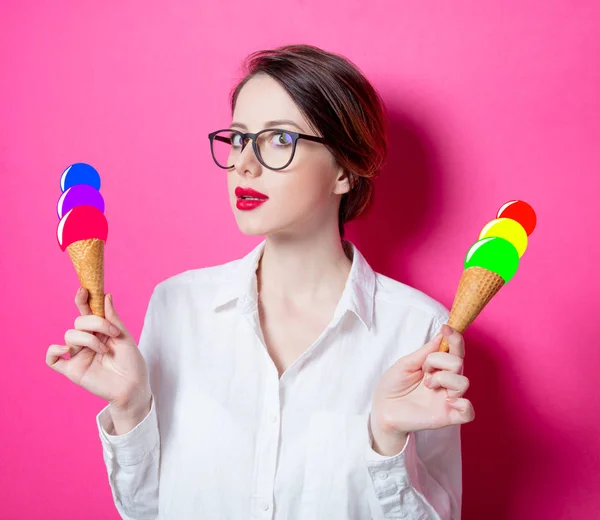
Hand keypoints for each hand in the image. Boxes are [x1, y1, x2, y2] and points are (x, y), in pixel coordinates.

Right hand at [46, 288, 151, 412]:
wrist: (134, 386)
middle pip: (78, 322)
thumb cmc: (132, 362)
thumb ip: (112, 318)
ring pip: (70, 336)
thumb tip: (106, 295)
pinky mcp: (72, 370)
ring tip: (104, 351)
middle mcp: (87, 341)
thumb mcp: (125, 337)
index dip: (83, 300)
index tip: (84, 289)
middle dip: (95, 323)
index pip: (87, 312)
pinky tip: (67, 350)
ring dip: (88, 339)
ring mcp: (78, 355)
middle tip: (113, 334)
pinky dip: (54, 351)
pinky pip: (52, 359)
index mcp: (100, 331)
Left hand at [369, 325, 474, 454]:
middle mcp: (445, 381)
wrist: (381, 410)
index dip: (454, 338)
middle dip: (439, 360)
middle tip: (424, 370)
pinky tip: (447, 401)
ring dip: (444, 379)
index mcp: (437, 367)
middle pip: (458, 362)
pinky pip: (468, 411)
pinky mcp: (448, 416)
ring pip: (463, 382)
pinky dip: (463, 404)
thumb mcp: (405, 363)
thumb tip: (442, 334)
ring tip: (427, 386)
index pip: (454, 350)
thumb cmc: (392, 386)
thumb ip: (425, 351)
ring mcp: (448, 398)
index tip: (446, 328)